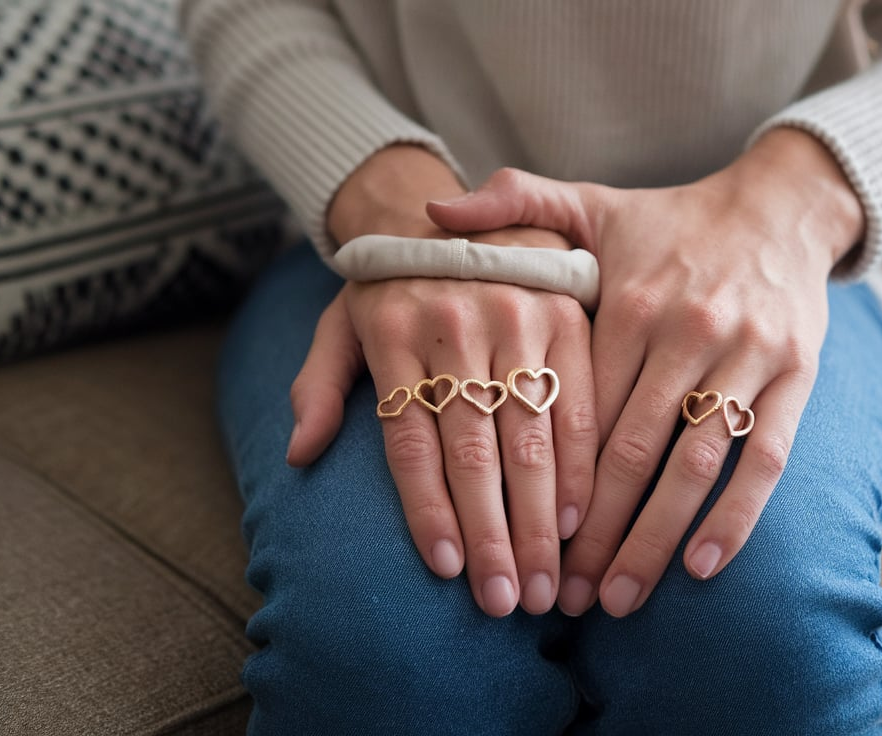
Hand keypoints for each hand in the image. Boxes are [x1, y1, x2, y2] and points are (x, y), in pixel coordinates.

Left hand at [288, 146, 598, 616]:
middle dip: (496, 536)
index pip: (413, 442)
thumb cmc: (384, 282)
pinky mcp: (567, 311)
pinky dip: (580, 463)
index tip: (447, 572)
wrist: (441, 200)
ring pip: (532, 436)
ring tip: (548, 584)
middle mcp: (458, 325)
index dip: (429, 511)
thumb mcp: (336, 320)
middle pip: (477, 452)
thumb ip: (317, 384)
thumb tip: (301, 454)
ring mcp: (519, 316)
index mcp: (393, 330)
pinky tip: (580, 517)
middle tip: (509, 604)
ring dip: (542, 519)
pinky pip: (579, 399)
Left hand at [426, 128, 865, 616]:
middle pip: (630, 450)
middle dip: (592, 531)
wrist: (780, 207)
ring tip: (616, 599)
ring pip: (693, 463)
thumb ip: (512, 204)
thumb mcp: (589, 203)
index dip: (543, 480)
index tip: (512, 536)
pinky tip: (700, 566)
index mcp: (629, 302)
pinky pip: (764, 458)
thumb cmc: (670, 221)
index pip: (577, 411)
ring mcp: (746, 357)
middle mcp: (687, 330)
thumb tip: (432, 212)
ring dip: (653, 539)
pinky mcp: (796, 376)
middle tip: (559, 594)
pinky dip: (734, 516)